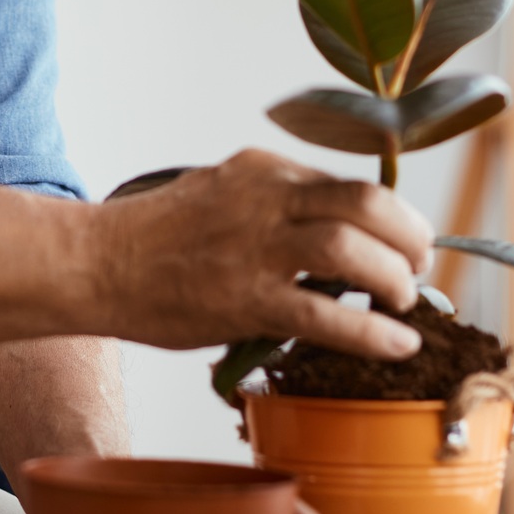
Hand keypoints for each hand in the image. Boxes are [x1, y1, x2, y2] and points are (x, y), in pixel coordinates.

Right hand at [94, 149, 431, 358]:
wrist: (95, 262)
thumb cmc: (155, 238)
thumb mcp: (221, 192)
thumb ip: (273, 203)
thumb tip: (331, 234)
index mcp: (261, 169)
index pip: (346, 182)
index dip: (390, 214)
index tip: (403, 241)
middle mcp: (264, 197)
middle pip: (363, 201)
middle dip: (407, 234)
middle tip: (418, 266)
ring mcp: (254, 247)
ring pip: (349, 247)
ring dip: (392, 277)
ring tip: (402, 301)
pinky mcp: (244, 299)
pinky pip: (324, 314)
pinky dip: (371, 331)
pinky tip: (397, 345)